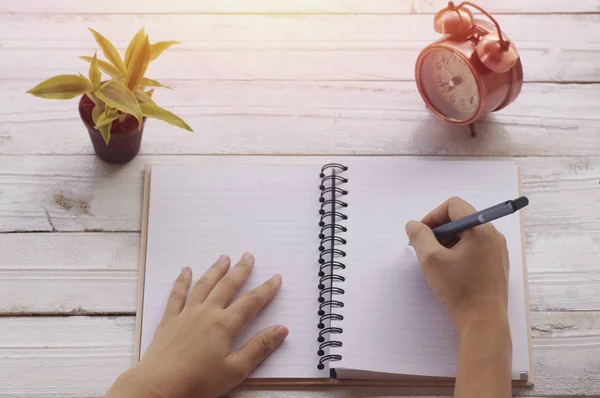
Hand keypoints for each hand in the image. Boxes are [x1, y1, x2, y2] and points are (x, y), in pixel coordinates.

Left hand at [105, 253, 287, 397]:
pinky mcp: (169, 319)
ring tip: (224, 258)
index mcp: (224, 325)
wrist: (159, 386)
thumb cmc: (197, 382)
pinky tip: (185, 271)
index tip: (275, 278)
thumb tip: (281, 330)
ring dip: (215, 270)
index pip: (251, 302)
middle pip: (227, 286)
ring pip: (204, 285)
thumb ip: (259, 348)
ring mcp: (186, 314)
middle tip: (248, 257)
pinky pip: (177, 294)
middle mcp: (206, 313)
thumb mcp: (235, 370)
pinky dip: (182, 281)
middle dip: (240, 270)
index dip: (265, 289)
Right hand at [405, 197, 512, 397]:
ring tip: (436, 261)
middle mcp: (493, 235)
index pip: (454, 205)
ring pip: (467, 234)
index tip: (422, 233)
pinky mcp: (497, 264)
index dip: (433, 216)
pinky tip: (450, 270)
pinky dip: (459, 251)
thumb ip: (419, 236)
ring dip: (448, 241)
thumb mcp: (431, 260)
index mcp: (481, 229)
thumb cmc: (459, 290)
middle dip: (439, 230)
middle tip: (425, 248)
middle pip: (461, 218)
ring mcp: (497, 250)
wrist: (483, 321)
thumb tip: (413, 225)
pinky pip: (475, 247)